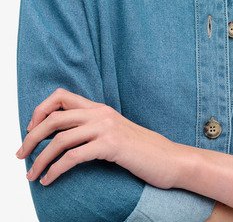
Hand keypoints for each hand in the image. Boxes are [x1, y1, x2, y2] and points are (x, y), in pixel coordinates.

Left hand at [15, 88, 181, 187]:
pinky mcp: (111, 145)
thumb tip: (65, 137)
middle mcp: (100, 113)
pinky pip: (73, 156)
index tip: (31, 129)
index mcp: (100, 108)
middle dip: (32, 137)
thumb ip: (93, 129)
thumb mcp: (114, 133)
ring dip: (40, 159)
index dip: (41, 110)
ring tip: (31, 174)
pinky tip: (49, 180)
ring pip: (60, 138)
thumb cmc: (140, 150)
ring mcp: (106, 128)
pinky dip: (56, 170)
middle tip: (20, 154)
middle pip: (55, 117)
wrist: (168, 158)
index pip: (62, 96)